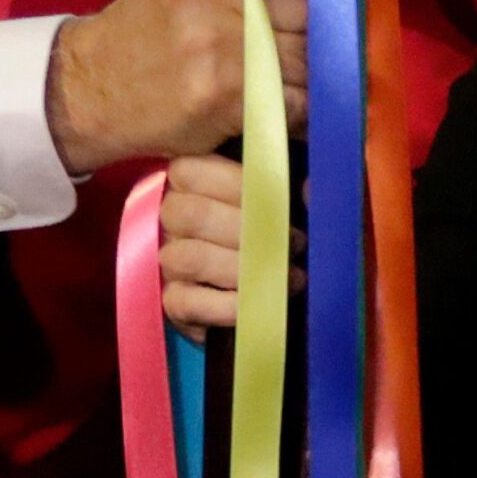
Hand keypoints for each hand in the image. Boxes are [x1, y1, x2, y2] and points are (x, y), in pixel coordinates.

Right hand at [46, 0, 306, 176]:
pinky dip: (302, 104)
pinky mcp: (226, 92)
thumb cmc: (158, 18)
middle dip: (318, 23)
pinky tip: (284, 99)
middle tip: (308, 37)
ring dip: (314, 67)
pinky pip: (298, 96)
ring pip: (310, 50)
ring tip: (296, 69)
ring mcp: (216, 39)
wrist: (94, 85)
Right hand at [158, 152, 303, 329]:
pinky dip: (225, 306)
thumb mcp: (281, 202)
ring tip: (286, 277)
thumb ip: (291, 190)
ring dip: (241, 268)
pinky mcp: (172, 302)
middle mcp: (170, 220)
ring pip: (188, 258)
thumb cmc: (272, 232)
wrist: (265, 289)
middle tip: (293, 242)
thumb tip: (309, 190)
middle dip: (246, 229)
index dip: (234, 183)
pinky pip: (186, 303)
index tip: (278, 200)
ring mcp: (167, 261)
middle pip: (189, 214)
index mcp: (188, 184)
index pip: (188, 171)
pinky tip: (257, 304)